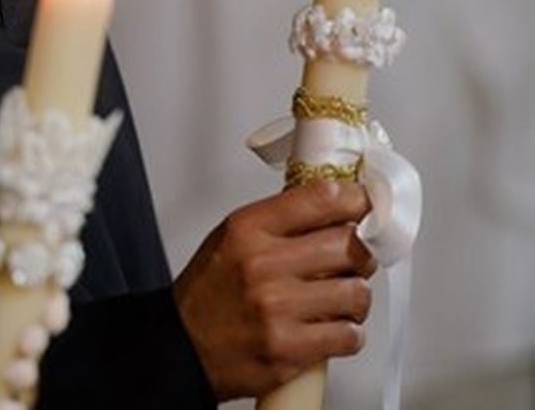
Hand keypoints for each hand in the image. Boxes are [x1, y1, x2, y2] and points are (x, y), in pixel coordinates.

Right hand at [173, 180, 375, 399]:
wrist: (182, 347)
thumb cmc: (209, 293)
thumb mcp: (231, 238)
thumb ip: (280, 221)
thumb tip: (337, 209)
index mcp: (248, 229)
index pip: (322, 197)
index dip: (357, 200)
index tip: (365, 206)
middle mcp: (262, 264)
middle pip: (350, 244)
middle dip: (361, 255)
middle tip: (353, 261)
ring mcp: (277, 308)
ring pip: (357, 293)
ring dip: (355, 299)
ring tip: (337, 300)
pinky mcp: (290, 349)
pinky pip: (350, 335)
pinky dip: (347, 334)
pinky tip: (329, 329)